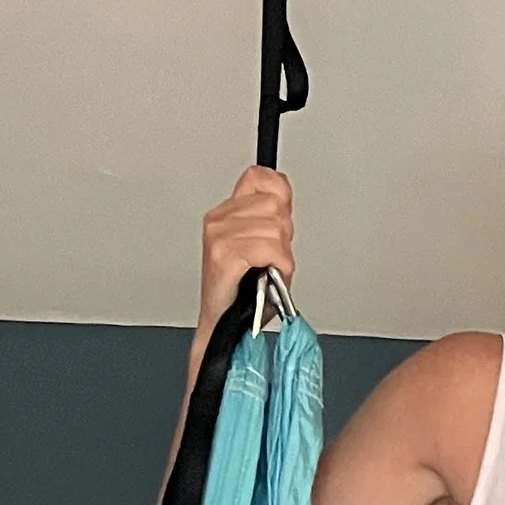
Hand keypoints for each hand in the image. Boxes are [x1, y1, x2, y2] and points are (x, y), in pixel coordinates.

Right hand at [197, 165, 293, 341]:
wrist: (223, 327)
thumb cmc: (244, 294)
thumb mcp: (264, 247)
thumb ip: (273, 220)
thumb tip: (284, 200)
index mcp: (225, 214)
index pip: (260, 177)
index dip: (279, 195)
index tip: (280, 218)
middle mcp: (219, 221)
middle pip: (276, 205)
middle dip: (285, 235)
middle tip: (272, 258)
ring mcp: (219, 236)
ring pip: (276, 228)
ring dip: (282, 255)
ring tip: (268, 270)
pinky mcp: (224, 255)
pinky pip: (269, 248)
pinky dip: (279, 265)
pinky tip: (270, 275)